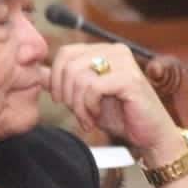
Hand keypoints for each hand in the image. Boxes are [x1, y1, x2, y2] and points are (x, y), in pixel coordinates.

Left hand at [46, 43, 181, 161]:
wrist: (150, 136)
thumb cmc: (121, 116)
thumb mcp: (85, 98)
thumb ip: (65, 83)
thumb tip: (37, 73)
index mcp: (104, 51)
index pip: (65, 53)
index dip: (56, 78)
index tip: (62, 101)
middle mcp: (115, 51)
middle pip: (69, 64)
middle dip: (67, 94)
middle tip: (77, 114)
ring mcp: (124, 62)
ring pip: (79, 76)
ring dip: (78, 104)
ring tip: (87, 119)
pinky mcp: (130, 78)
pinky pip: (93, 87)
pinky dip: (88, 106)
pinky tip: (95, 117)